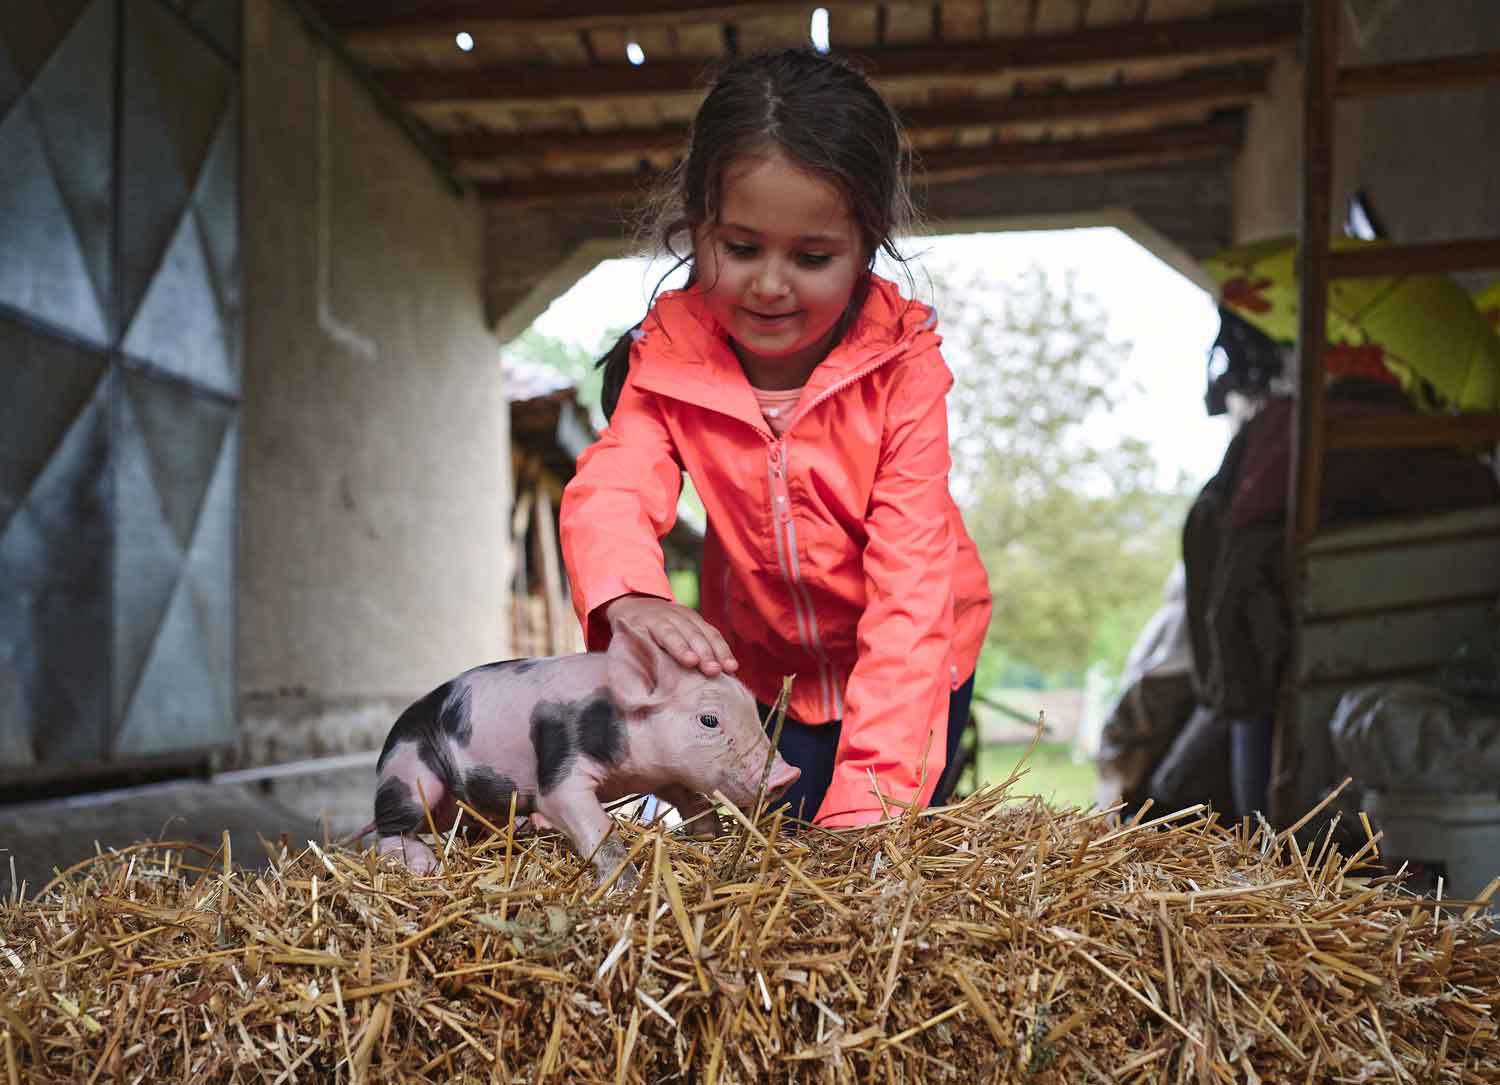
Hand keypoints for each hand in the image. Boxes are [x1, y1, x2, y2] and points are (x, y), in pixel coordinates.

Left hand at [603, 594, 738, 677]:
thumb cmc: (629, 637)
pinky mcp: (698, 619)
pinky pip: (713, 633)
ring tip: (729, 669)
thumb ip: (633, 664)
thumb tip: (638, 695)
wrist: (636, 606)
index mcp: (648, 622)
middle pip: (690, 633)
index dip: (680, 647)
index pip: (667, 634)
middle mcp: (670, 616)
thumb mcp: (624, 646)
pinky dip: (723, 648)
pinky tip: (731, 664)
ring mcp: (686, 615)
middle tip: (714, 671)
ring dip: (719, 651)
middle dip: (705, 652)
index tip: (691, 662)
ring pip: (705, 632)